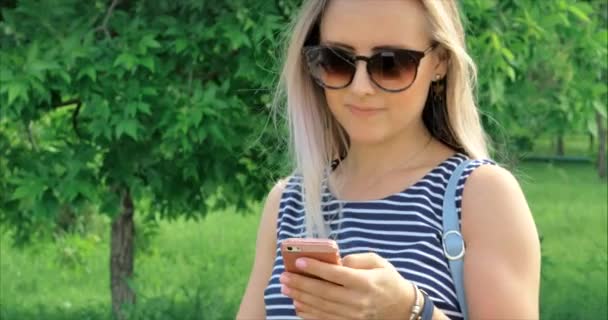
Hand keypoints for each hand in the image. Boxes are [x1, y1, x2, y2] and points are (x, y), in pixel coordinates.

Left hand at [279, 252, 415, 319]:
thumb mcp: (377, 261)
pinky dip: (309, 313)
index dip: (316, 268)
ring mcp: (353, 315)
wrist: (402, 306)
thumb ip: (356, 259)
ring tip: (286, 289)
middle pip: (324, 292)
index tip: (298, 262)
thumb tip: (335, 261)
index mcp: (365, 282)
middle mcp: (357, 301)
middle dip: (301, 284)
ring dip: (301, 298)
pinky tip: (297, 305)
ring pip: (321, 307)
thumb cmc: (387, 279)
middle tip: (284, 276)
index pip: (336, 275)